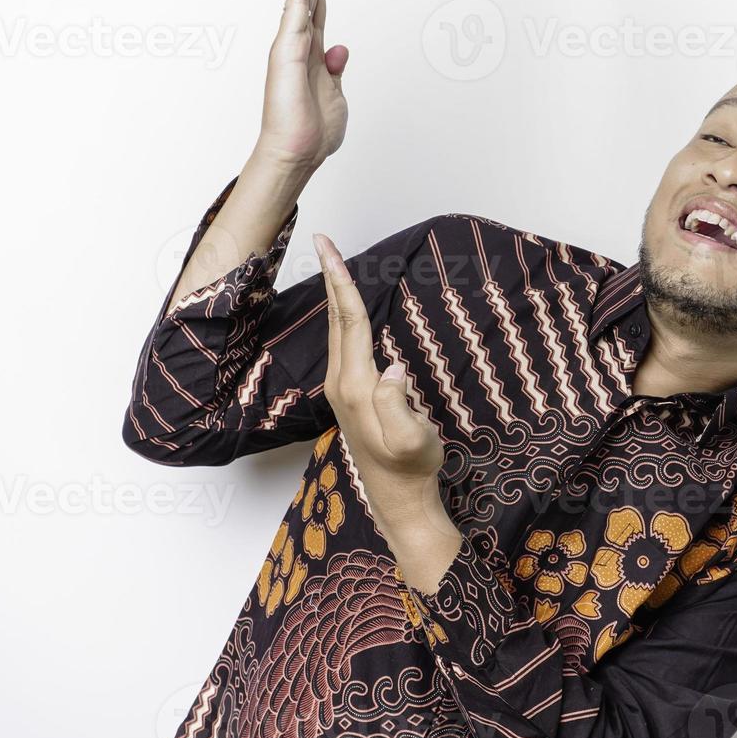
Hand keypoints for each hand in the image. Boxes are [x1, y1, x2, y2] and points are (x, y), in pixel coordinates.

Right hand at [256, 0, 348, 169]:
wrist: (296, 154)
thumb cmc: (311, 132)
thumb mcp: (335, 95)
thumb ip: (335, 70)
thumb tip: (339, 48)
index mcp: (312, 50)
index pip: (316, 3)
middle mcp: (299, 41)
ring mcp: (291, 44)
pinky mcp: (288, 50)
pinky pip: (297, 9)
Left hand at [313, 232, 458, 551]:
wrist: (398, 498)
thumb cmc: (412, 468)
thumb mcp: (412, 442)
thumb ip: (398, 405)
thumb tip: (394, 366)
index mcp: (356, 387)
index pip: (349, 321)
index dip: (342, 282)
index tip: (330, 249)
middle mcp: (342, 384)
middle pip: (336, 318)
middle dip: (331, 276)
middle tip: (324, 239)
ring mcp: (342, 389)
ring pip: (337, 329)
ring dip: (335, 293)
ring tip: (334, 262)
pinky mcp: (349, 395)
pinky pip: (344, 342)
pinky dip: (343, 314)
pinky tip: (346, 307)